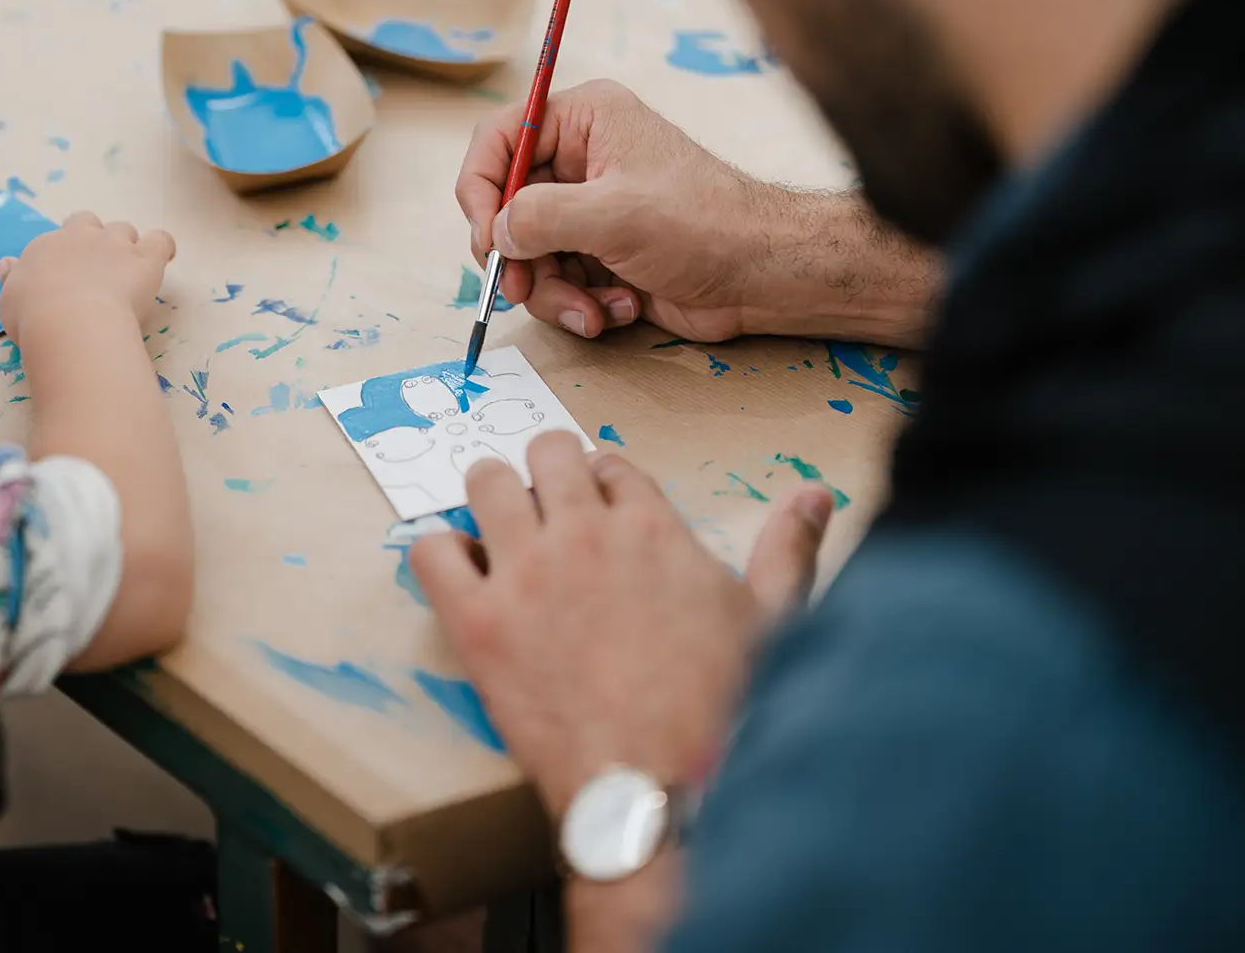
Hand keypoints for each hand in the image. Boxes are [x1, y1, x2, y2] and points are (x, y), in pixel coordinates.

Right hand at [0, 212, 175, 337]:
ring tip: (128, 271)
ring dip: (127, 245)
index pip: (59, 237)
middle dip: (94, 238)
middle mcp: (82, 237)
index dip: (67, 252)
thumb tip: (7, 263)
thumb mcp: (11, 299)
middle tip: (96, 268)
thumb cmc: (33, 316)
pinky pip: (161, 240)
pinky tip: (162, 257)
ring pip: (125, 230)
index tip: (69, 273)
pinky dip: (163, 247)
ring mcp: (117, 245)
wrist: (70, 322)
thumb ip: (13, 278)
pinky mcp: (146, 259)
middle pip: (90, 223)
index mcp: (49, 246)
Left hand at [410, 433, 830, 819]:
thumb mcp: (774, 622)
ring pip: (485, 483)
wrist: (661, 788)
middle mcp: (584, 534)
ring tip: (495, 528)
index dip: (600, 481)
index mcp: (652, 528)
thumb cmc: (721, 713)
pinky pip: (431, 552)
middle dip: (544, 472)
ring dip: (489, 496)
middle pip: (546, 455)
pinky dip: (438, 552)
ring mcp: (525, 574)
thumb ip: (787, 549)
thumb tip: (813, 495)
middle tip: (542, 507)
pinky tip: (457, 572)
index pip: (611, 465)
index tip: (596, 505)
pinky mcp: (479, 623)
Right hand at [456, 80, 770, 340]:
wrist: (761, 276)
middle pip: (506, 207)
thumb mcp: (612, 214)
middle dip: (517, 258)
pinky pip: (558, 281)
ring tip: (592, 310)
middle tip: (521, 289)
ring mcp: (589, 210)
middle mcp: (580, 160)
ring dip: (553, 292)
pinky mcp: (600, 253)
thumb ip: (539, 219)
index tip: (487, 238)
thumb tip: (496, 234)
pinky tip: (619, 307)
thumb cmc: (703, 224)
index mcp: (584, 120)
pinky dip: (579, 303)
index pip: (500, 139)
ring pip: (529, 255)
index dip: (481, 189)